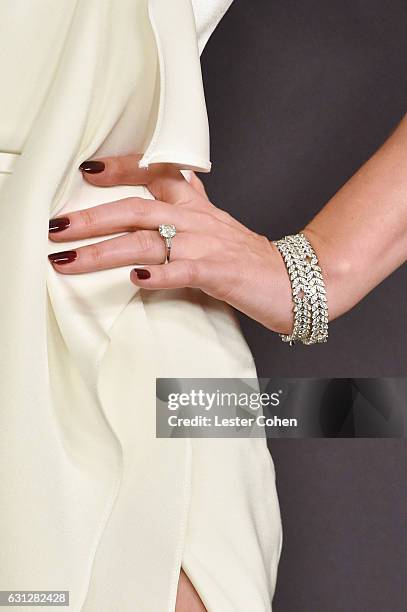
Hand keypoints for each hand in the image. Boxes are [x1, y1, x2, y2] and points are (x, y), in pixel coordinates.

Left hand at [48, 155, 292, 333]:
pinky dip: (159, 275)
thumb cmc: (250, 258)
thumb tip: (164, 191)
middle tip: (56, 227)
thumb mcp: (217, 224)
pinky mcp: (217, 273)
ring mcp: (205, 246)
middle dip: (92, 218)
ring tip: (70, 260)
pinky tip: (136, 280)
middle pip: (137, 210)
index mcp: (196, 207)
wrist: (295, 279)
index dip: (121, 168)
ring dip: (105, 250)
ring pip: (148, 242)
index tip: (88, 169)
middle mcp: (196, 221)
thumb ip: (190, 205)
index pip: (156, 174)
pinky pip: (183, 272)